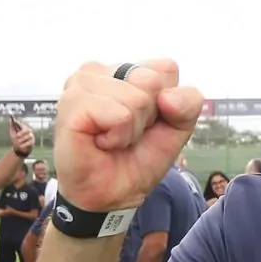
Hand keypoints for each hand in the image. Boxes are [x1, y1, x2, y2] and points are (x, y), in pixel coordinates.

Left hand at [10, 119, 35, 156]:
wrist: (19, 148)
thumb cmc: (16, 139)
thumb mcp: (13, 132)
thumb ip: (12, 126)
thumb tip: (10, 119)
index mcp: (24, 128)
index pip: (23, 125)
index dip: (19, 126)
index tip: (15, 127)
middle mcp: (29, 131)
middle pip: (27, 130)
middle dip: (21, 133)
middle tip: (16, 136)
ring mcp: (32, 137)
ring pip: (27, 137)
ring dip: (21, 140)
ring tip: (18, 142)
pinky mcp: (33, 142)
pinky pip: (28, 143)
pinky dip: (23, 145)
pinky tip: (21, 146)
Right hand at [54, 60, 203, 210]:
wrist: (115, 193)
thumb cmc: (140, 156)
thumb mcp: (178, 127)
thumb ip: (188, 103)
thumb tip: (167, 97)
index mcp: (124, 70)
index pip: (166, 68)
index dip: (168, 103)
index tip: (149, 122)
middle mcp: (99, 71)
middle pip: (152, 80)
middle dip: (149, 116)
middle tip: (127, 132)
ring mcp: (81, 85)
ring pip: (136, 98)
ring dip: (132, 129)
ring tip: (113, 139)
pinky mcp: (72, 105)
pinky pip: (119, 115)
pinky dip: (119, 137)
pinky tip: (101, 143)